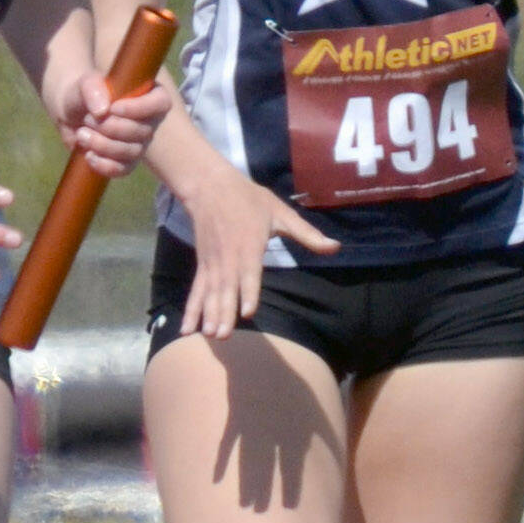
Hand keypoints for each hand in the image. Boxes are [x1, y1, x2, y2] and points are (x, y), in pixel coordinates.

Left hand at [53, 70, 168, 177]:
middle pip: (142, 131)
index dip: (139, 109)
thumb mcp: (85, 83)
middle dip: (110, 127)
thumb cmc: (86, 94)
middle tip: (87, 118)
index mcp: (150, 94)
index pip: (160, 103)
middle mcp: (150, 120)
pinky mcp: (127, 161)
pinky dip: (104, 165)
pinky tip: (89, 155)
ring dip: (102, 145)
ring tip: (81, 133)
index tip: (113, 108)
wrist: (72, 113)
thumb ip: (92, 88)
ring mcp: (140, 143)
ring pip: (132, 152)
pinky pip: (123, 169)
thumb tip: (103, 111)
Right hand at [179, 159, 336, 339]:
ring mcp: (213, 264)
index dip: (248, 292)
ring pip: (210, 293)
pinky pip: (196, 291)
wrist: (210, 187)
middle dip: (224, 312)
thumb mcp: (280, 212)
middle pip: (226, 289)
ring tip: (211, 336)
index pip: (249, 273)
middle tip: (224, 335)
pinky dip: (191, 310)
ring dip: (209, 315)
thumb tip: (336, 247)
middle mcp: (229, 258)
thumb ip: (307, 234)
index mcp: (249, 245)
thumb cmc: (249, 200)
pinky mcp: (202, 267)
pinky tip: (187, 330)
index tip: (247, 313)